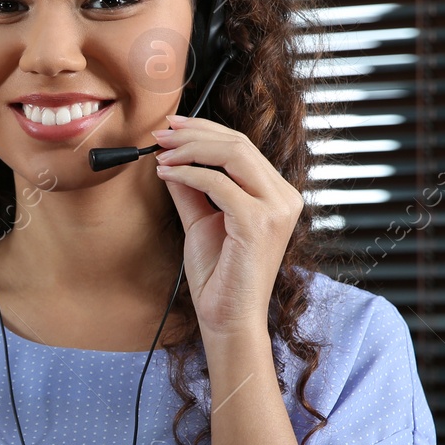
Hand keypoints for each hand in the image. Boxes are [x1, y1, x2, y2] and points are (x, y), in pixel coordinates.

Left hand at [151, 114, 304, 340]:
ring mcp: (275, 209)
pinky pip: (218, 183)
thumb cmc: (219, 276)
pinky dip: (188, 173)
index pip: (243, 147)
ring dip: (190, 148)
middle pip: (239, 143)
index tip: (173, 127)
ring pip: (232, 154)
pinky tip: (167, 174)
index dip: (205, 130)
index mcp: (276, 195)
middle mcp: (283, 198)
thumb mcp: (201, 220)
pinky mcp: (258, 222)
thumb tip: (171, 158)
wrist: (226, 317)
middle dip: (194, 133)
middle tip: (161, 133)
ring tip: (160, 152)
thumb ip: (192, 189)